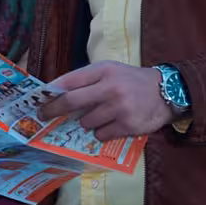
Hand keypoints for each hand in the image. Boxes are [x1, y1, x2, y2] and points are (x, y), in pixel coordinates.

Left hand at [41, 61, 170, 138]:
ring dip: (88, 122)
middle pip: (71, 102)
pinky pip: (101, 134)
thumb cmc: (132, 81)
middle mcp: (111, 87)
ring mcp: (119, 107)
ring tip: (102, 115)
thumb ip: (87, 79)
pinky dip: (102, 132)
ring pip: (86, 122)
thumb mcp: (111, 71)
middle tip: (44, 116)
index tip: (38, 101)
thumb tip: (56, 93)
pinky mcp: (127, 125)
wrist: (167, 91)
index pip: (70, 81)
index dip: (51, 92)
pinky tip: (114, 123)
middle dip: (54, 110)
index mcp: (104, 70)